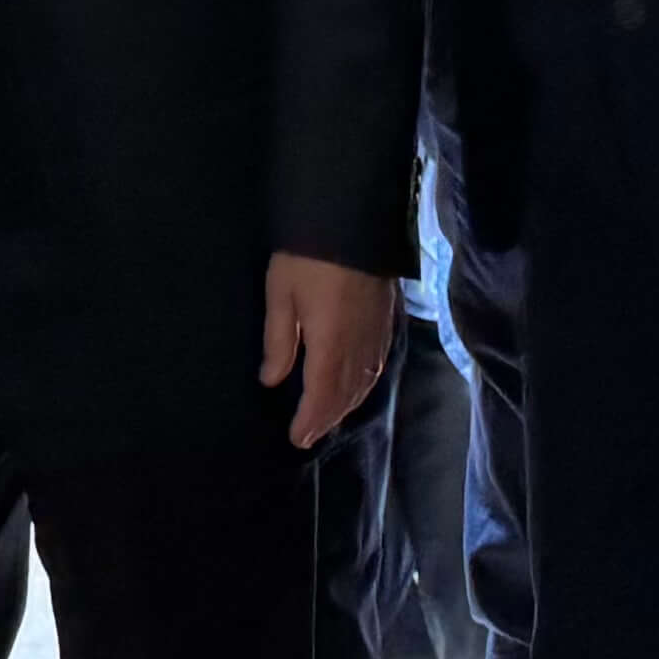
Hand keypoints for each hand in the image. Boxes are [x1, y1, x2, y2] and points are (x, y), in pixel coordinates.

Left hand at [258, 254, 399, 449]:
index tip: (298, 438)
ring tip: (330, 418)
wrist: (354, 220)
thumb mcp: (281, 295)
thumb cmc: (308, 256)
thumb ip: (278, 341)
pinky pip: (377, 365)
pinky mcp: (386, 321)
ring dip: (346, 405)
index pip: (321, 395)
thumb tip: (271, 379)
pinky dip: (365, 384)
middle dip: (327, 418)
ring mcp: (376, 335)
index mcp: (331, 346)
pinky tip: (359, 385)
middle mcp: (358, 348)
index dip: (310, 420)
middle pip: (345, 394)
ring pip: (364, 383)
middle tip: (310, 436)